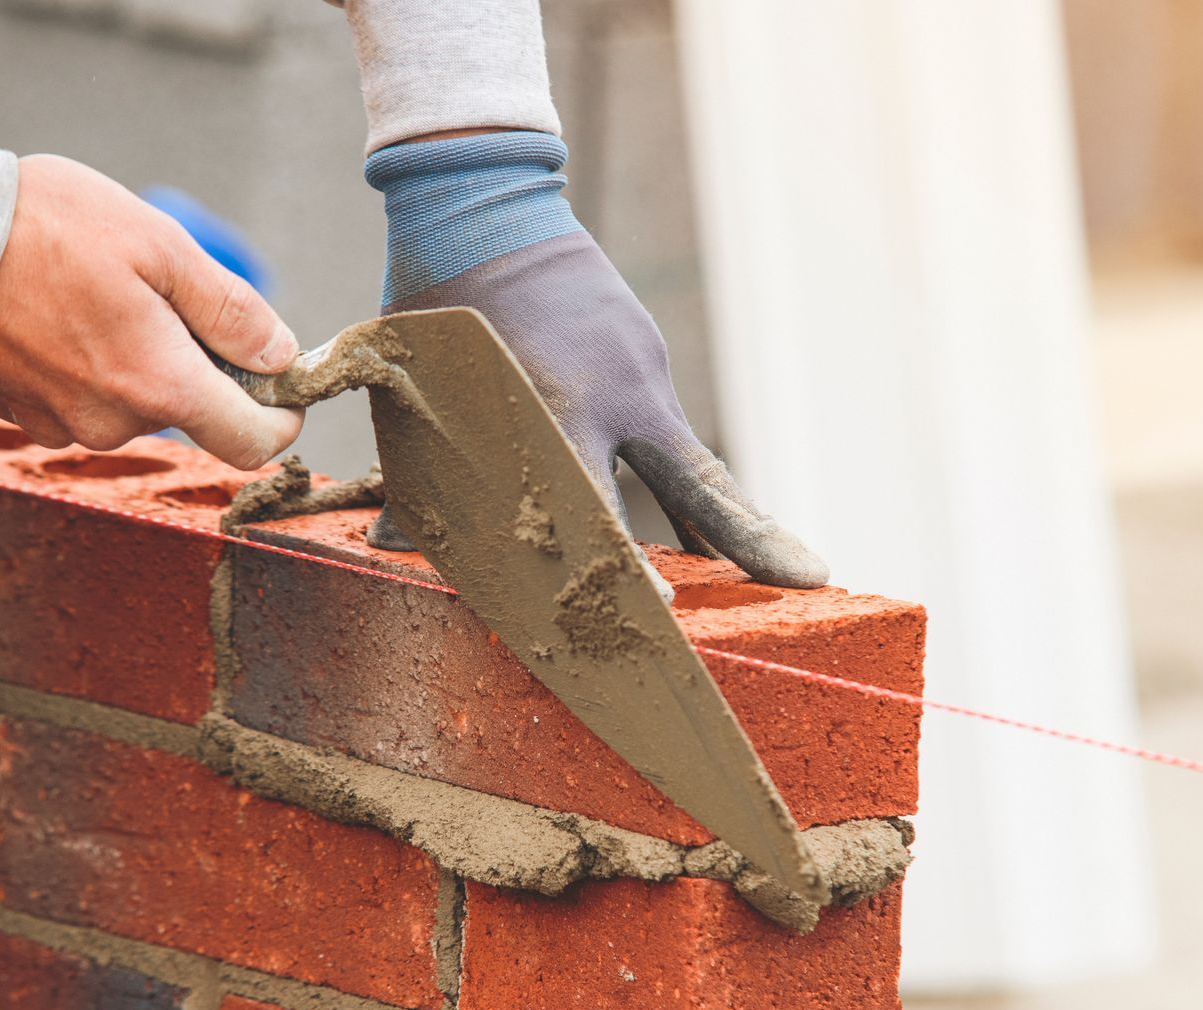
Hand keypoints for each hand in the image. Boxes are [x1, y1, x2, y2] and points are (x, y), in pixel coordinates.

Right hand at [0, 155, 302, 470]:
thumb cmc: (42, 227)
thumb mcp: (159, 247)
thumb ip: (230, 311)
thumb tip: (281, 357)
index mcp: (159, 387)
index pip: (251, 442)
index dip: (279, 417)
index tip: (282, 385)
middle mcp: (112, 424)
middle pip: (187, 412)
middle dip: (191, 362)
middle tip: (160, 292)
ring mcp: (61, 426)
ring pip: (130, 404)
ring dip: (133, 359)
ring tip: (94, 292)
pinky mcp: (20, 417)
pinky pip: (80, 400)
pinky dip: (84, 365)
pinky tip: (55, 312)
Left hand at [363, 132, 827, 588]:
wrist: (482, 202)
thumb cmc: (435, 312)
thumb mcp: (415, 398)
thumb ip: (416, 479)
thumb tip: (391, 550)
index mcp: (557, 411)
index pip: (601, 513)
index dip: (629, 573)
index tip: (663, 614)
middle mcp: (618, 395)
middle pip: (700, 484)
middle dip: (754, 538)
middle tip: (811, 579)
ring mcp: (643, 370)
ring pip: (695, 462)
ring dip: (734, 520)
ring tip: (791, 570)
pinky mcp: (646, 353)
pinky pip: (664, 427)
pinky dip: (677, 475)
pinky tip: (702, 523)